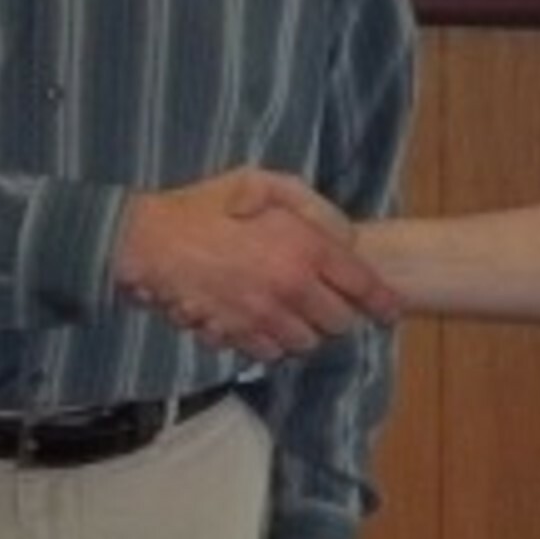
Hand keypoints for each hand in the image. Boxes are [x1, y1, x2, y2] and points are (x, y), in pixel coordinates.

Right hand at [115, 168, 396, 360]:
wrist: (149, 244)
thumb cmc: (205, 207)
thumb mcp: (264, 184)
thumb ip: (312, 206)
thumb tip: (344, 237)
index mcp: (305, 248)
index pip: (363, 286)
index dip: (383, 302)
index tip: (391, 311)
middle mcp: (291, 289)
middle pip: (339, 323)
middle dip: (337, 314)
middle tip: (324, 300)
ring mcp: (263, 318)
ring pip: (307, 343)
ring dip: (304, 331)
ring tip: (288, 310)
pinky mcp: (237, 337)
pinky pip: (270, 354)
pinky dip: (271, 343)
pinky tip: (258, 321)